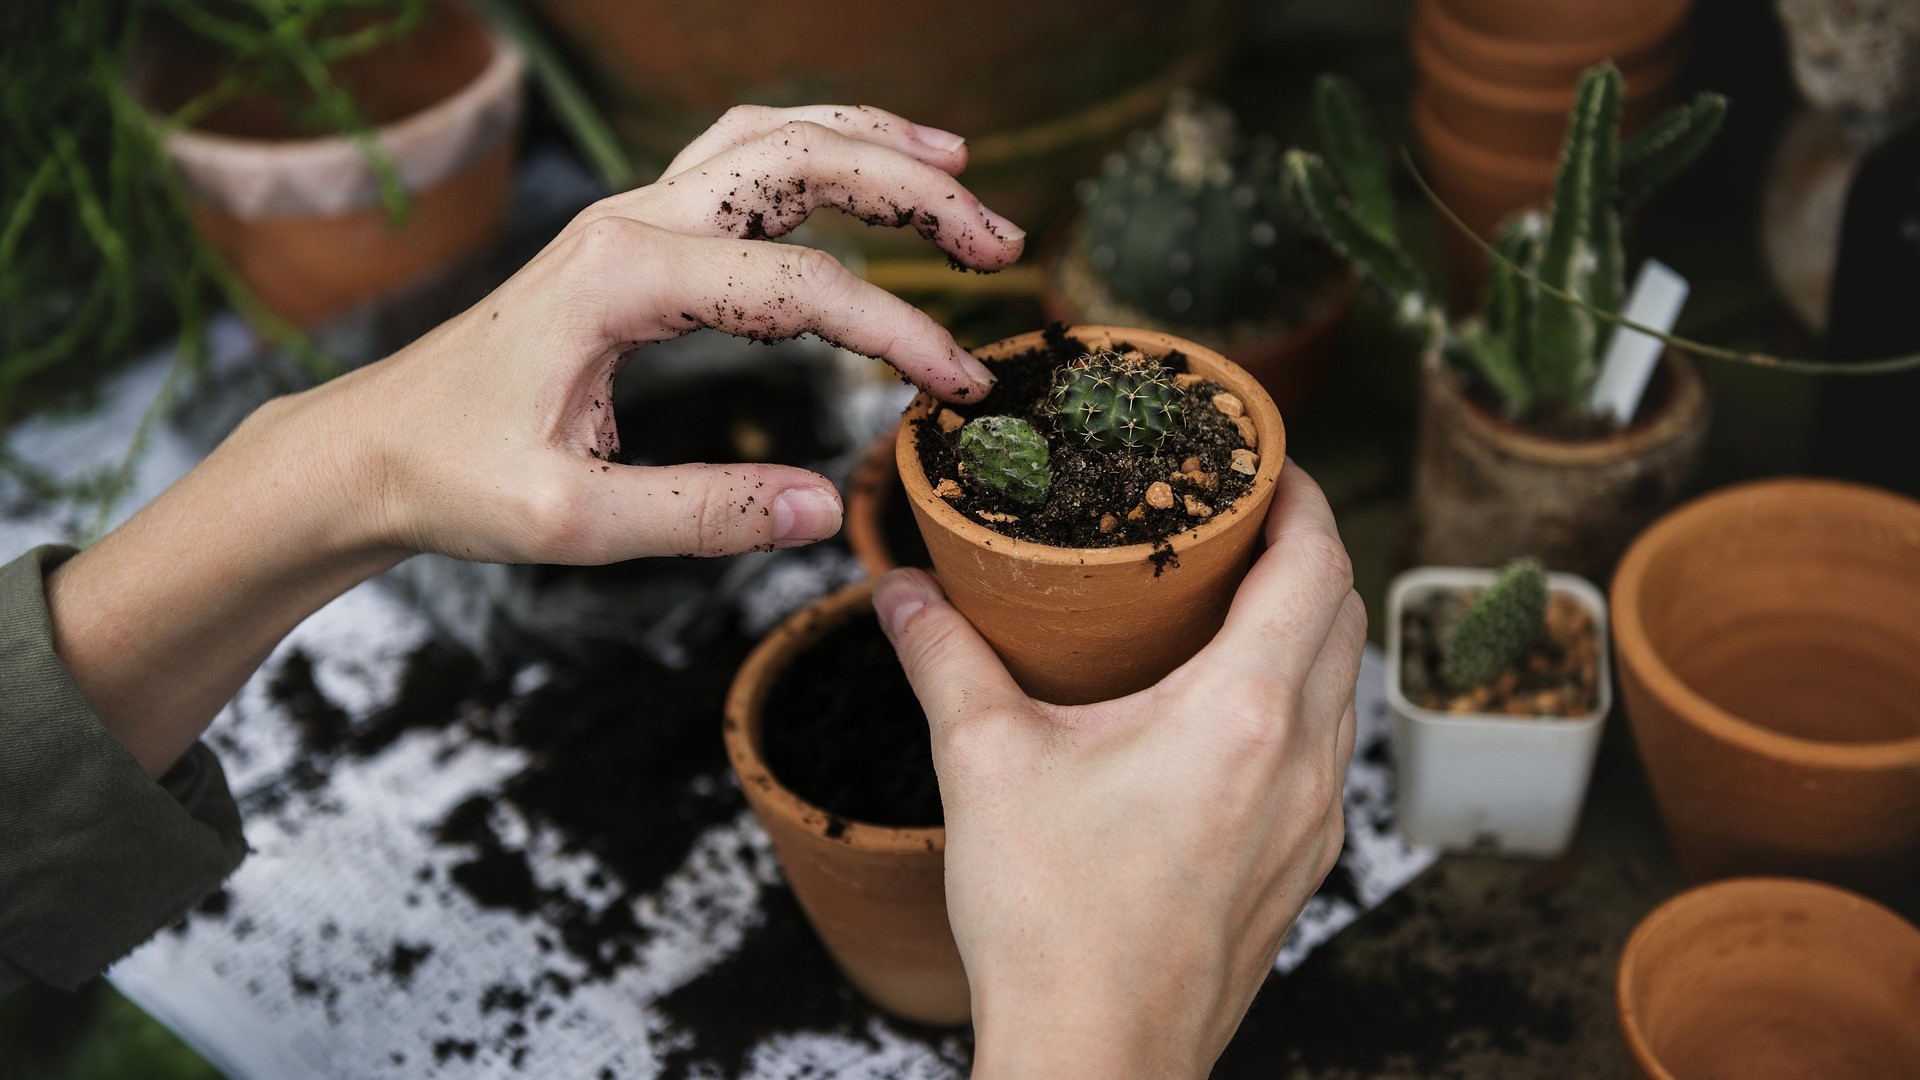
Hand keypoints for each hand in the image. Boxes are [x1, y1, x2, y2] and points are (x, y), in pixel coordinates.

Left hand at [47, 104, 1023, 774]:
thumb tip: (824, 509)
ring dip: (871, 145)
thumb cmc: (456, 479)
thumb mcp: (573, 521)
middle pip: (800, 162)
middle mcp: (631, 221)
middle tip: (1000, 241)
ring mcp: (630, 216)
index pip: (800, 287)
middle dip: (914, 190)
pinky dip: (814, 151)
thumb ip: (702, 514)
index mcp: (621, 279)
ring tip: (959, 168)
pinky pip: (737, 160)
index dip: (898, 331)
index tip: (961, 385)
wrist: (372, 447)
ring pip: (771, 138)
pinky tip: (862, 169)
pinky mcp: (632, 235)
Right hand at [873, 463, 1363, 1079]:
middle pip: (1344, 614)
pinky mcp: (1301, 869)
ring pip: (1343, 686)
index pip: (1317, 562)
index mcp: (1244, 712)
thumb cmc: (1051, 922)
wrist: (1096, 1060)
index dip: (1302, 494)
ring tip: (1230, 603)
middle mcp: (1304, 762)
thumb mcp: (984, 765)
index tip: (1262, 461)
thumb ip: (943, 659)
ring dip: (1307, 626)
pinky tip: (1226, 712)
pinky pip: (1327, 752)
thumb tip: (900, 590)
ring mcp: (1315, 823)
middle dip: (1305, 549)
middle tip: (1235, 519)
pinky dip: (1299, 699)